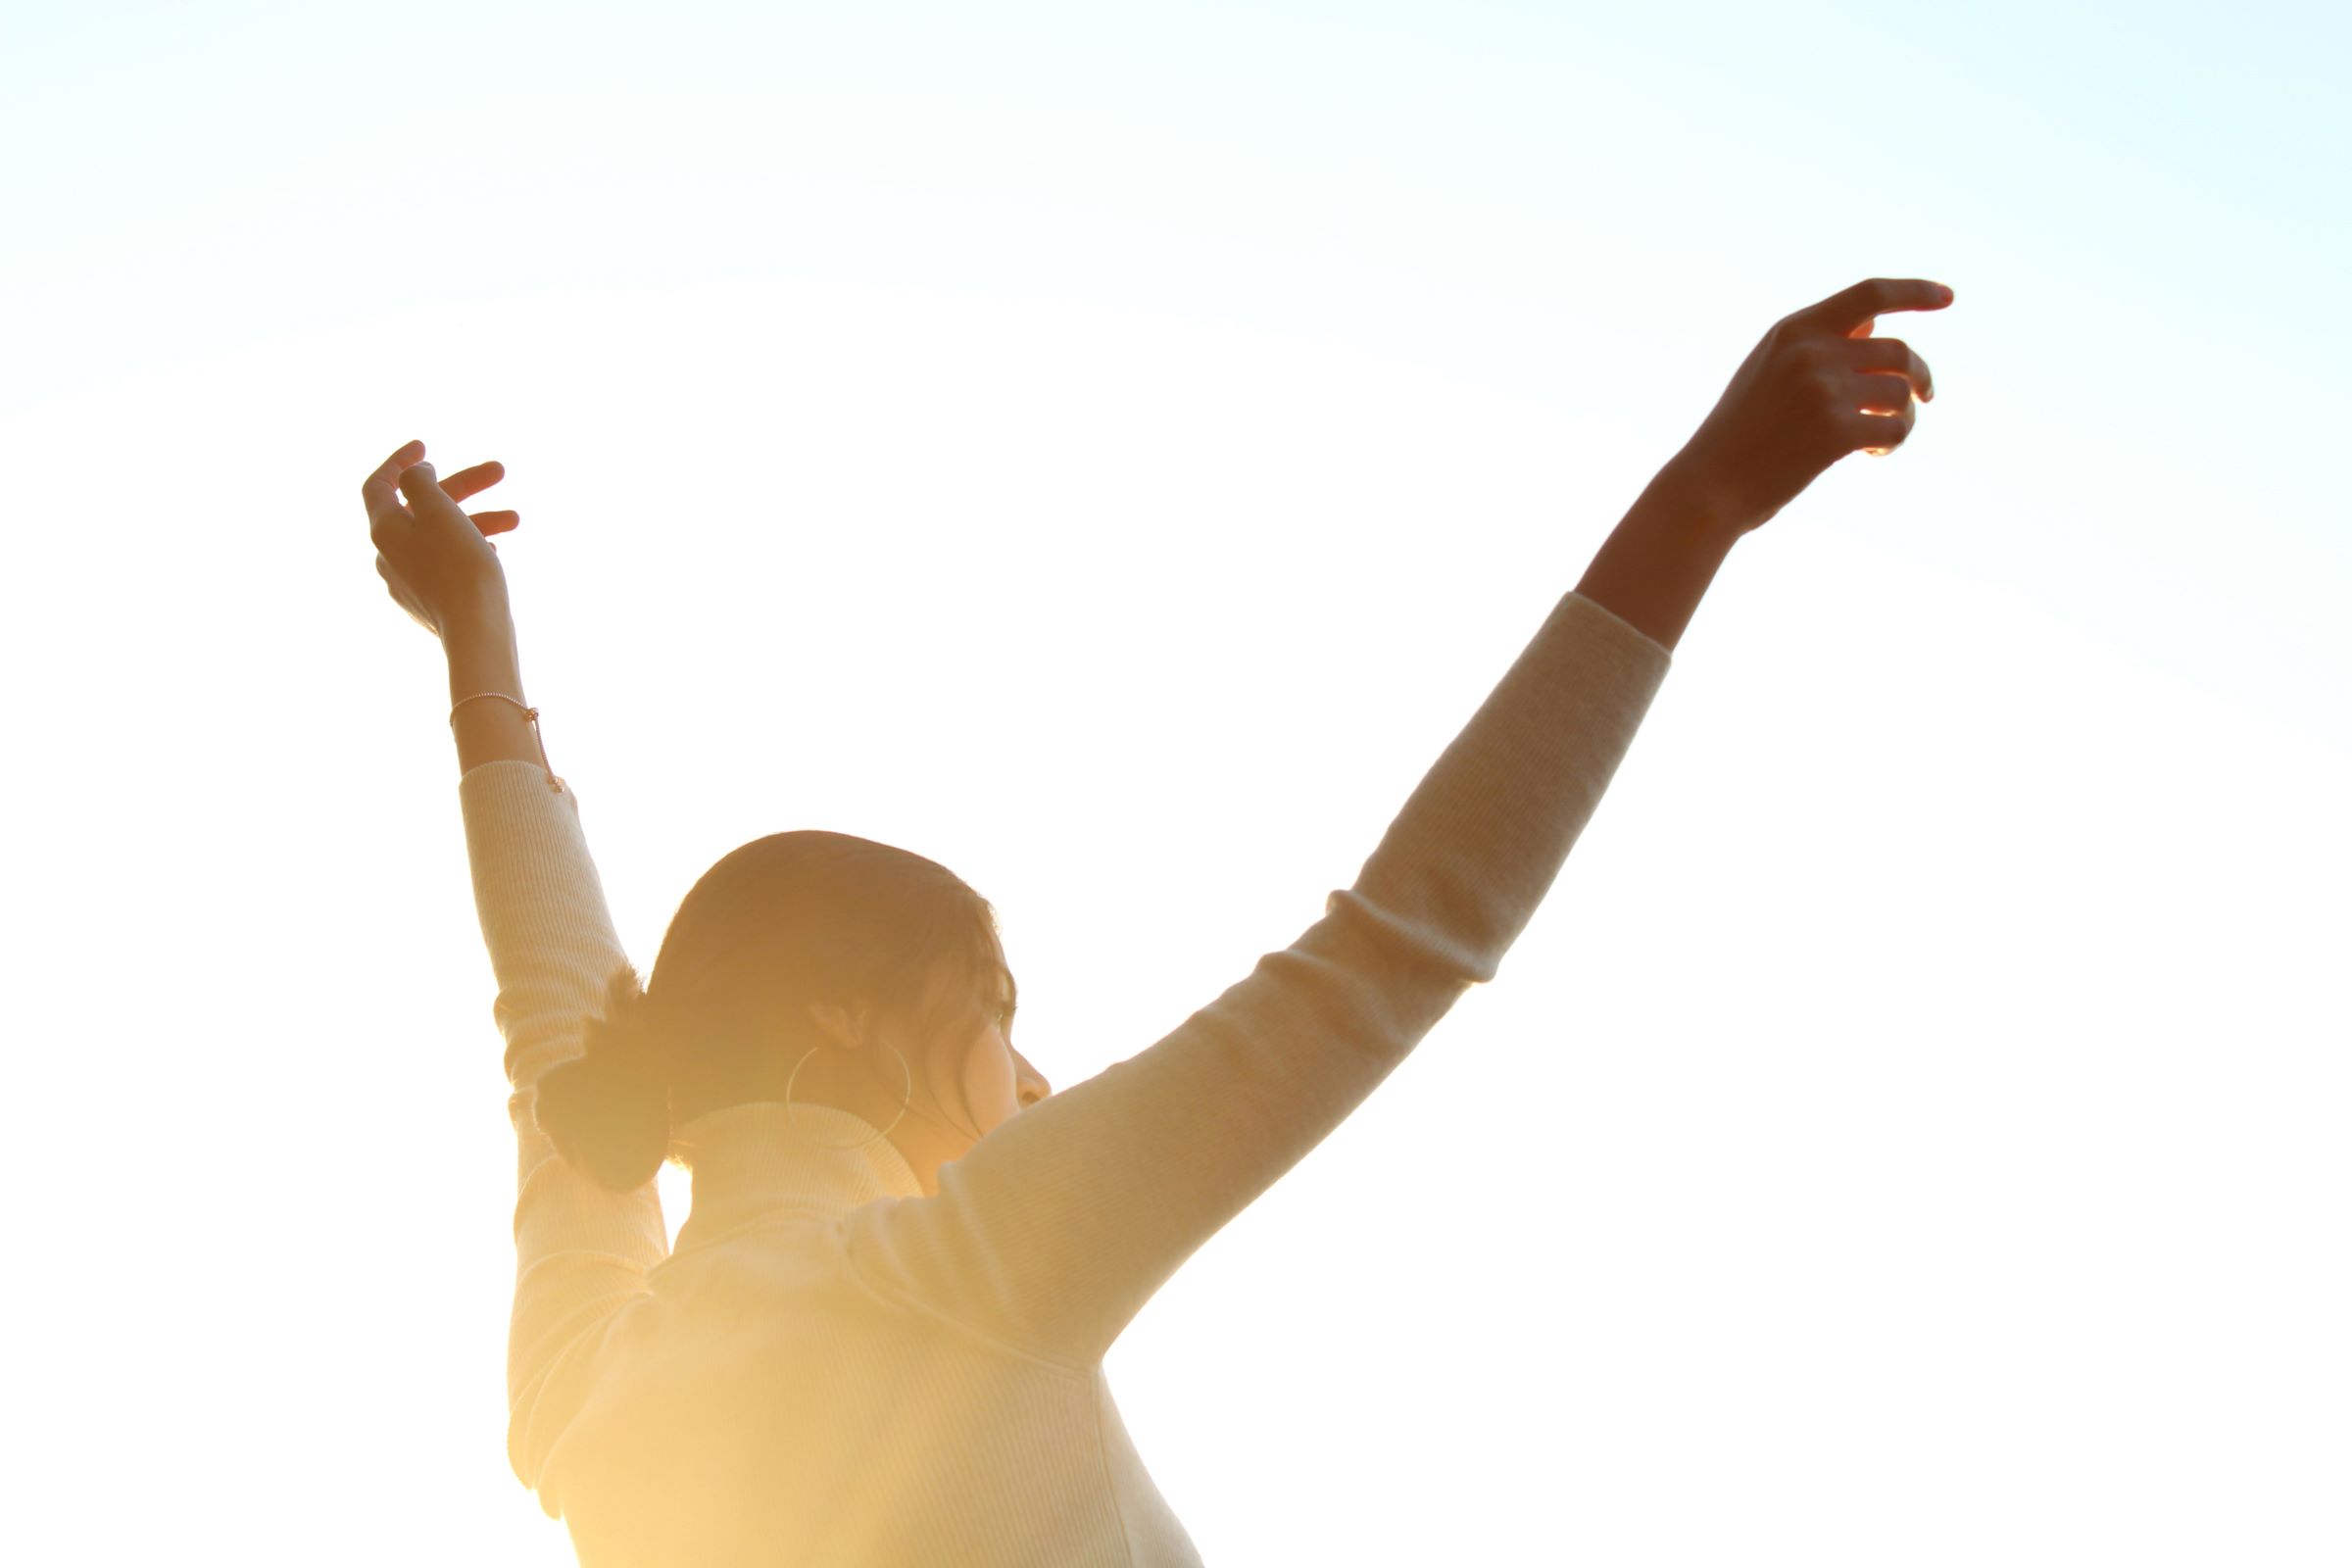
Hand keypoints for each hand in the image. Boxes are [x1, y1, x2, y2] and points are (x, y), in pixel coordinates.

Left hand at [363, 438, 521, 639]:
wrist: (476, 633)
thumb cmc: (460, 569)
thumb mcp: (439, 511)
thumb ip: (421, 482)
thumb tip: (416, 474)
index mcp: (384, 531)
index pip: (379, 484)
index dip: (399, 460)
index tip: (425, 446)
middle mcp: (389, 556)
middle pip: (420, 507)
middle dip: (462, 487)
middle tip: (499, 471)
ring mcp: (409, 582)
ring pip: (439, 536)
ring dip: (475, 519)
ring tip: (514, 521)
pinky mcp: (431, 602)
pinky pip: (446, 562)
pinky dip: (469, 546)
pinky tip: (494, 550)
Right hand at [1663, 277, 1950, 535]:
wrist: (1708, 486)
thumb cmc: (1740, 433)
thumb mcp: (1768, 371)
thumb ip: (1817, 344)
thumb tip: (1875, 324)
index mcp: (1794, 331)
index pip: (1870, 295)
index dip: (1915, 292)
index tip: (1948, 297)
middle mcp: (1811, 353)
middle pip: (1899, 351)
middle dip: (1919, 376)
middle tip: (1925, 397)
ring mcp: (1824, 391)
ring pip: (1901, 392)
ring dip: (1903, 415)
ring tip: (1879, 437)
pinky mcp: (1835, 432)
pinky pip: (1896, 427)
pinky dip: (1893, 441)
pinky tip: (1872, 452)